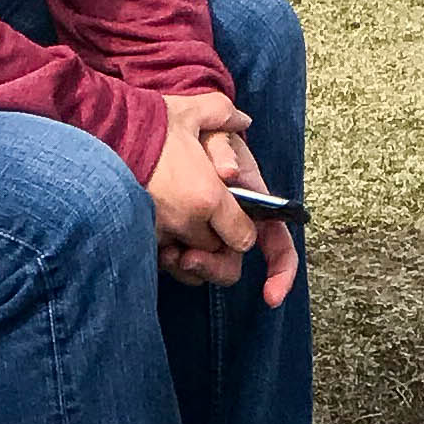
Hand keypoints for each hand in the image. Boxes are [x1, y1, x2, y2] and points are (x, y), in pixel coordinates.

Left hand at [144, 89, 298, 305]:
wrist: (142, 135)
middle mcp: (226, 223)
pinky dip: (170, 262)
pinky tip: (157, 247)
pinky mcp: (174, 240)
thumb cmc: (184, 129)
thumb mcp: (207, 126)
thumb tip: (229, 173)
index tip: (270, 296)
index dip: (281, 270)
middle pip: (233, 262)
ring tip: (168, 250)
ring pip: (204, 268)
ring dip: (189, 265)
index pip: (276, 243)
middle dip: (215, 267)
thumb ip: (223, 146)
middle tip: (188, 257)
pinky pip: (178, 266)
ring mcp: (200, 234)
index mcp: (247, 201)